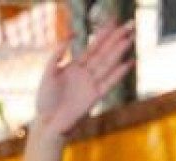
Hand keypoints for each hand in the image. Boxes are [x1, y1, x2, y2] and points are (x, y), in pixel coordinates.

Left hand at [30, 21, 134, 140]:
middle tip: (129, 26)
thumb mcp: (48, 74)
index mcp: (75, 67)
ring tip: (130, 39)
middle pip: (103, 53)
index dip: (103, 34)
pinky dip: (118, 74)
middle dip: (116, 39)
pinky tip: (127, 63)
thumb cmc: (45, 100)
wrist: (47, 123)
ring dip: (118, 52)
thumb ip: (56, 56)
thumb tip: (68, 38)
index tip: (113, 22)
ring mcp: (91, 84)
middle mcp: (85, 74)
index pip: (92, 47)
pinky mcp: (94, 97)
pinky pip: (108, 83)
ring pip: (107, 65)